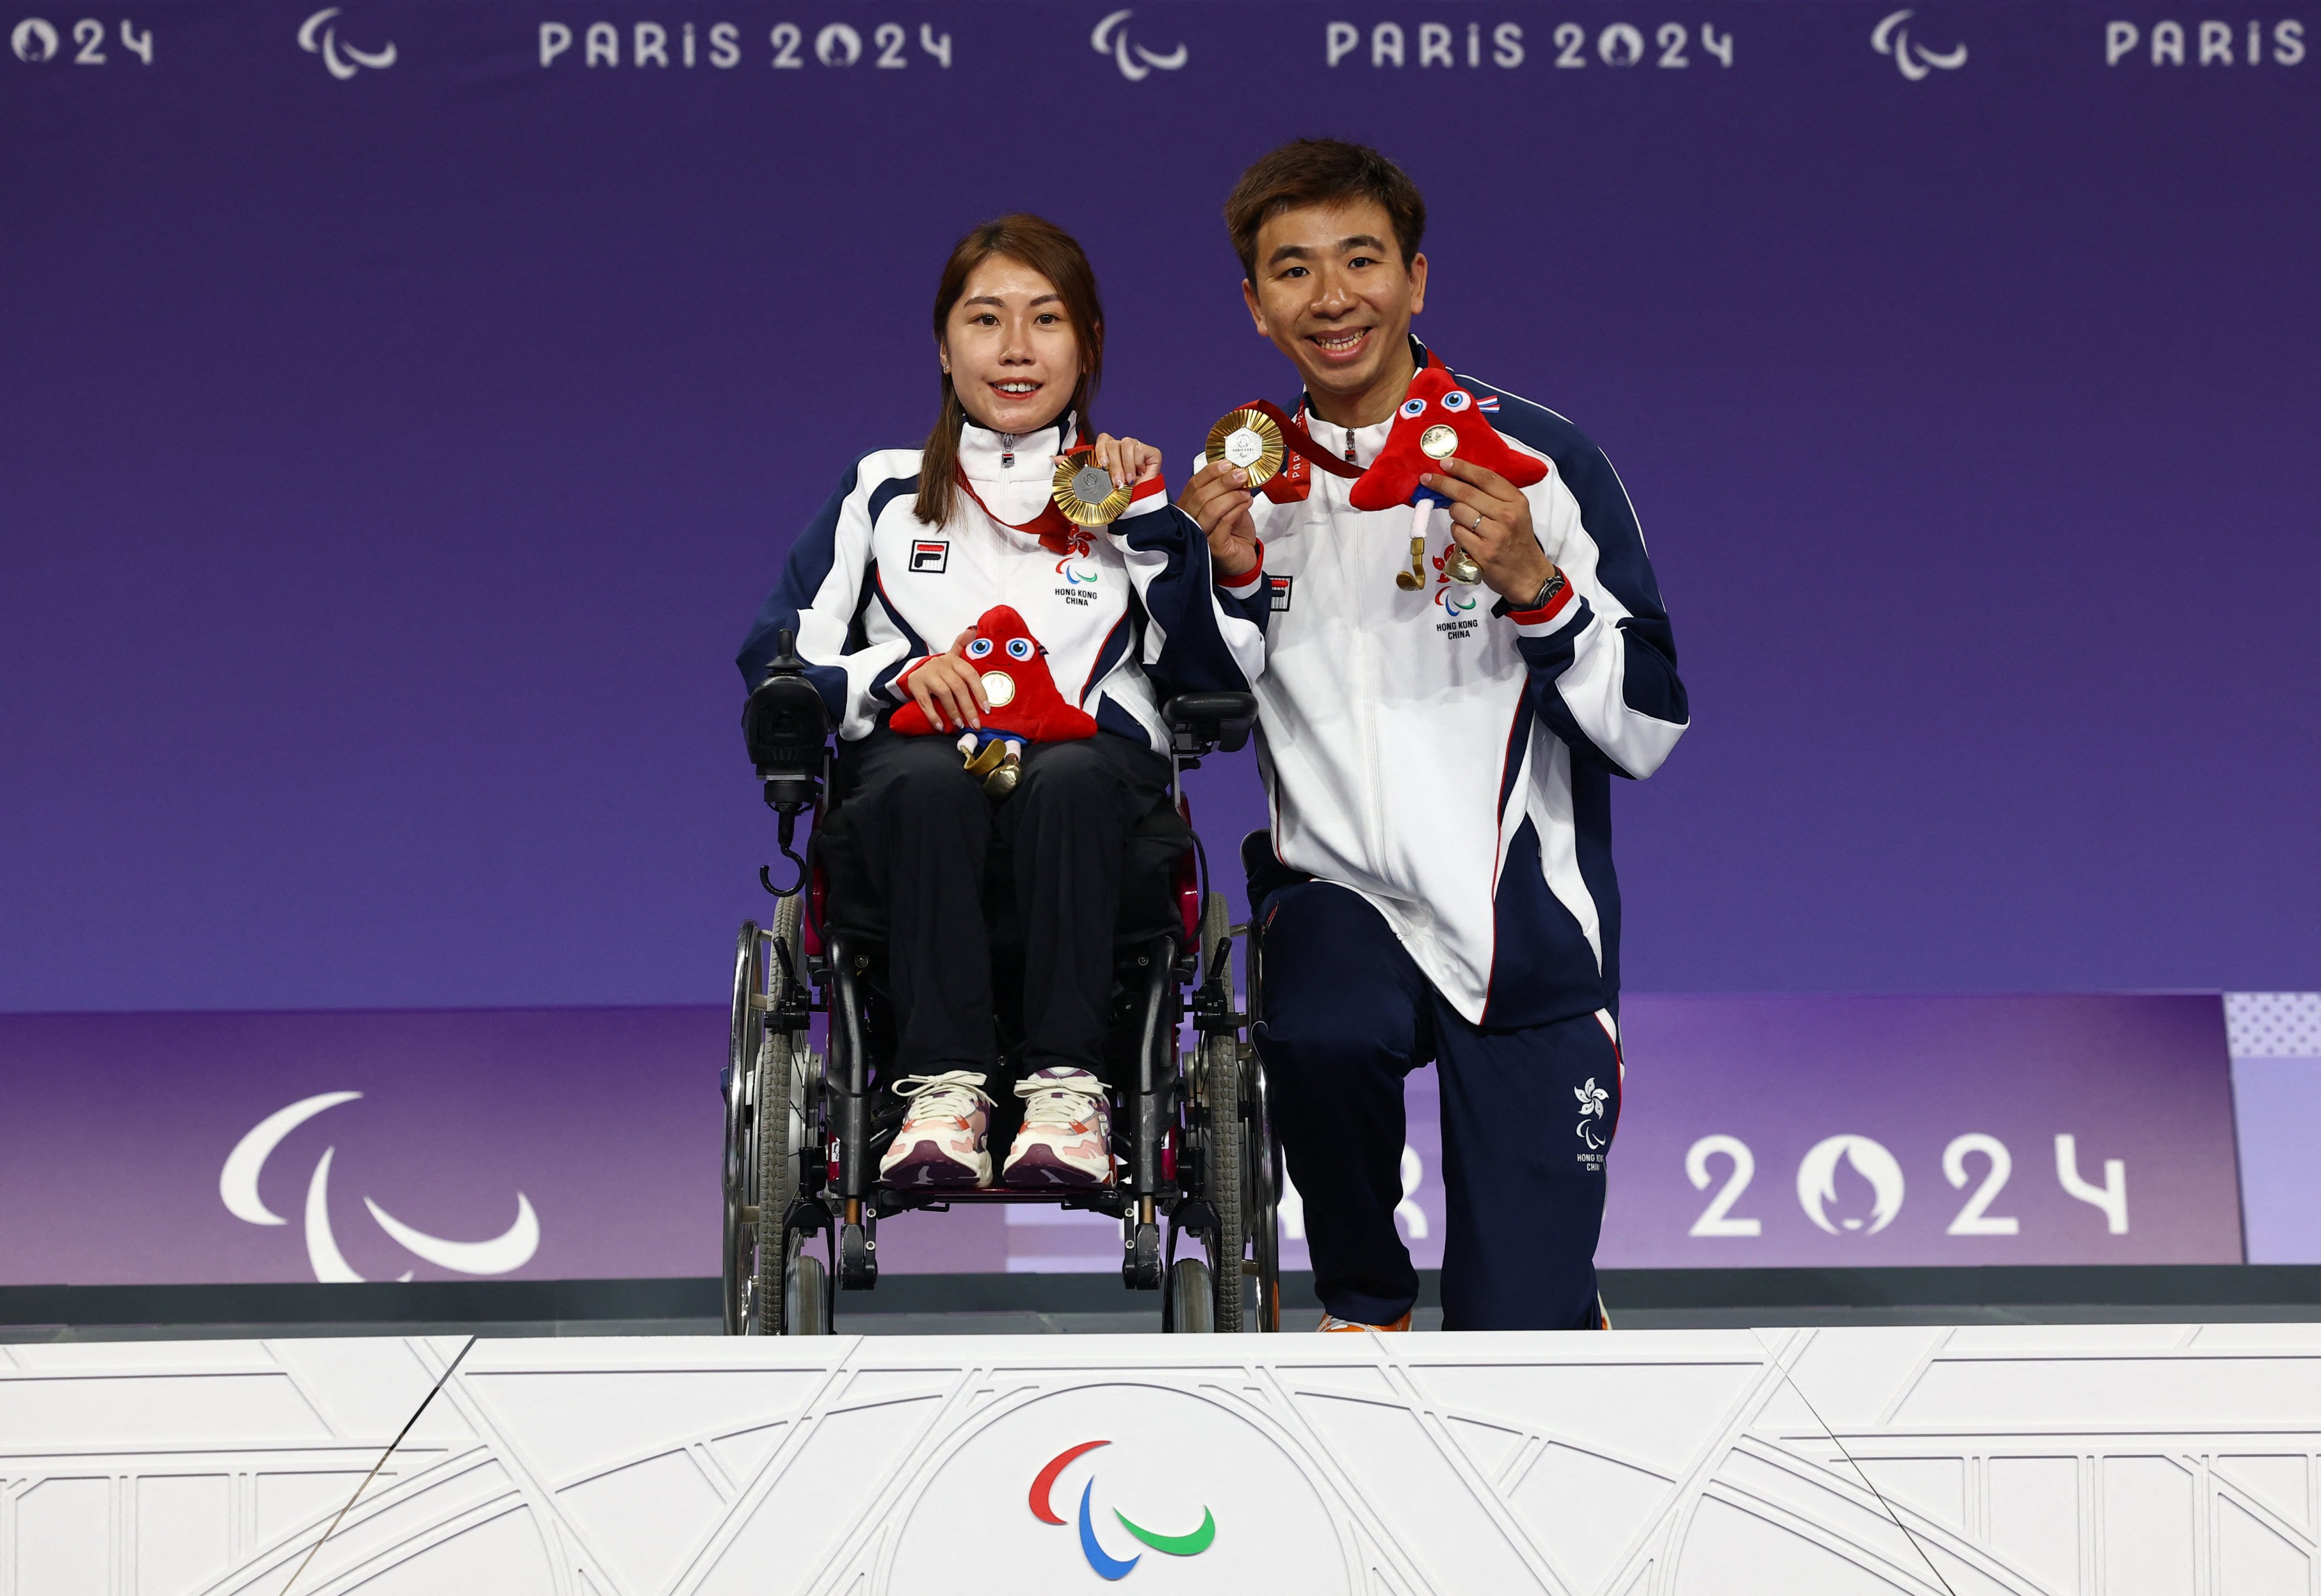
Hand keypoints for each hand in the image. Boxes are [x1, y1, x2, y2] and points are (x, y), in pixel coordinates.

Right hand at [905, 628, 988, 733]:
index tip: (987, 709)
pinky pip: (925, 702)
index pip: (970, 675)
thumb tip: (973, 629)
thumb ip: (963, 645)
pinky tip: (940, 726)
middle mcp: (941, 665)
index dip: (980, 692)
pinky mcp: (916, 685)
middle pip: (958, 687)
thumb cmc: (940, 669)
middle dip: (969, 708)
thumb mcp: (951, 656)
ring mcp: (927, 675)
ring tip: (960, 724)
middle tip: (976, 724)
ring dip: (953, 711)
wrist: (914, 670)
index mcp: (953, 660)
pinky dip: (933, 715)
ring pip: (943, 694)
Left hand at [1084, 432, 1162, 489]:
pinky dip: (1138, 463)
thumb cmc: (1125, 494)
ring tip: (1129, 479)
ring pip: (1126, 443)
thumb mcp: (1108, 481)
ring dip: (1126, 464)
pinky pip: (1139, 449)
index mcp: (1112, 452)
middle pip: (1113, 444)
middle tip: (1118, 481)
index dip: (1100, 450)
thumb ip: (1102, 469)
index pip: (1103, 439)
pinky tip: (1140, 473)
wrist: (1141, 503)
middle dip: (1114, 465)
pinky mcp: (1152, 452)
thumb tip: (1096, 466)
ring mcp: (1138, 448)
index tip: (1103, 466)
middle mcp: (1124, 448)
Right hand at [1175, 458, 1261, 579]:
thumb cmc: (1233, 533)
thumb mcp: (1228, 506)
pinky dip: (1237, 508)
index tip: (1228, 464)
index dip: (1210, 472)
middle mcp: (1188, 522)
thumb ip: (1226, 491)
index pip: (1193, 485)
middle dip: (1223, 481)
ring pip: (1210, 509)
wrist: (1242, 559)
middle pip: (1201, 495)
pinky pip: (1223, 522)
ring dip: (1232, 496)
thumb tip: (1235, 472)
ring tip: (1246, 492)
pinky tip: (1246, 503)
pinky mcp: (1212, 547)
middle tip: (1241, 475)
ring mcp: (1198, 535)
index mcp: (1188, 508)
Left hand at [1421, 457, 1555, 605]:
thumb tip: (1459, 479)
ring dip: (1454, 514)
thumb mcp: (1516, 513)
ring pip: (1458, 512)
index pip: (1486, 478)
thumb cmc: (1517, 540)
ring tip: (1465, 521)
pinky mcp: (1483, 552)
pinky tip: (1468, 537)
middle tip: (1427, 479)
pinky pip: (1457, 533)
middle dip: (1443, 484)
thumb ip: (1494, 496)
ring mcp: (1495, 535)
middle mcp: (1507, 515)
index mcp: (1516, 501)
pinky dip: (1457, 532)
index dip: (1463, 468)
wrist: (1527, 575)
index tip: (1445, 463)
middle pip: (1466, 493)